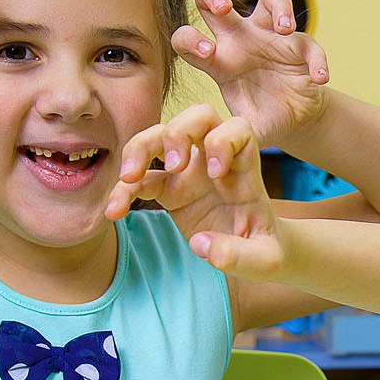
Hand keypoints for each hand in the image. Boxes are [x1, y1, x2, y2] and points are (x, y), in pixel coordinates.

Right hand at [105, 104, 285, 278]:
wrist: (254, 256)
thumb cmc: (264, 250)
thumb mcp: (264, 261)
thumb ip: (240, 255)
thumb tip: (202, 245)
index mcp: (245, 169)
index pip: (238, 129)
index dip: (224, 141)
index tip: (215, 174)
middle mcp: (216, 161)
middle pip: (196, 118)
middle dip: (178, 131)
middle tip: (171, 164)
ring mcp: (191, 172)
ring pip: (161, 136)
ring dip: (140, 149)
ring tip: (128, 178)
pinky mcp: (170, 191)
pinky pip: (140, 179)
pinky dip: (124, 190)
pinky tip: (114, 211)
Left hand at [173, 0, 329, 147]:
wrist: (294, 122)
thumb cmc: (261, 120)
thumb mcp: (240, 133)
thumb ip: (227, 142)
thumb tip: (213, 160)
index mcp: (217, 61)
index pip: (187, 38)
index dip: (192, 39)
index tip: (209, 53)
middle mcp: (240, 41)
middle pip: (213, 0)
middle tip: (223, 9)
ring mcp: (271, 38)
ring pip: (269, 1)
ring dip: (277, 7)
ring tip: (283, 29)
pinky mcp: (299, 47)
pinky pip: (308, 42)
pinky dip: (316, 59)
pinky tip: (320, 79)